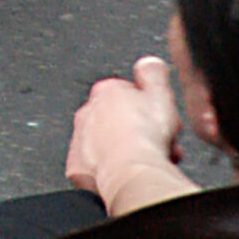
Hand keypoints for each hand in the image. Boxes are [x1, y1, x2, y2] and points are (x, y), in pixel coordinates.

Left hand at [66, 56, 193, 216]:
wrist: (131, 173)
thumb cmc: (146, 136)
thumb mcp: (161, 93)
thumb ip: (153, 72)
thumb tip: (148, 63)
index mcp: (106, 91)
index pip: (129, 96)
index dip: (150, 112)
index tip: (162, 124)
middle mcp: (87, 113)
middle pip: (117, 122)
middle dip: (139, 133)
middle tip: (157, 146)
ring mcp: (79, 140)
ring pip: (105, 145)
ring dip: (125, 153)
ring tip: (145, 165)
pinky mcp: (76, 166)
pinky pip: (94, 168)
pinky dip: (108, 172)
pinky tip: (125, 175)